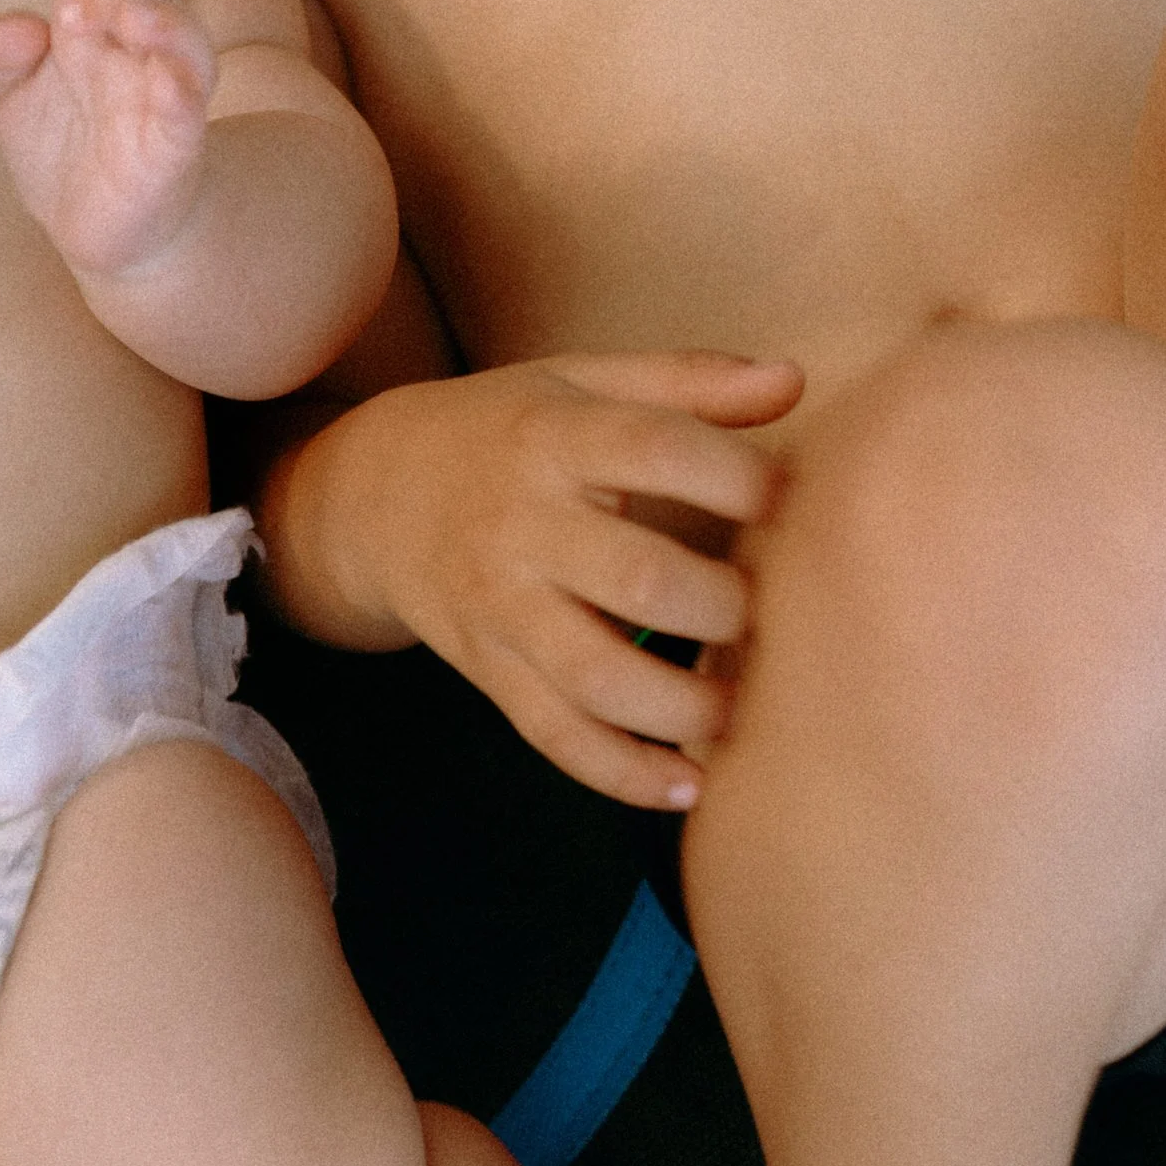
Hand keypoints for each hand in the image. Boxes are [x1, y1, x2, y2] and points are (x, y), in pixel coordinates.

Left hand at [0, 0, 219, 279]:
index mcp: (94, 36)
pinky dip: (184, 88)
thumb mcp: (21, 103)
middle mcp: (133, 57)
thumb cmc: (66, 155)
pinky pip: (189, 109)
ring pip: (183, 42)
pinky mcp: (177, 147)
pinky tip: (169, 80)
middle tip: (72, 9)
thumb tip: (14, 25)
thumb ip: (11, 61)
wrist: (106, 236)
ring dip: (164, 22)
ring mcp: (161, 98)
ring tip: (135, 18)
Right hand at [290, 353, 805, 809]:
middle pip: (637, 580)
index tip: (785, 500)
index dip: (740, 478)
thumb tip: (794, 381)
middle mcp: (521, 524)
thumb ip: (688, 381)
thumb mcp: (580, 382)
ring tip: (735, 706)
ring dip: (682, 706)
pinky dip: (624, 773)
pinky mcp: (488, 670)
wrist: (372, 495)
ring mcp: (500, 606)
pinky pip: (556, 736)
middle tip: (759, 611)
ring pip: (595, 678)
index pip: (656, 450)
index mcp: (553, 437)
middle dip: (721, 607)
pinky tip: (688, 785)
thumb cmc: (505, 432)